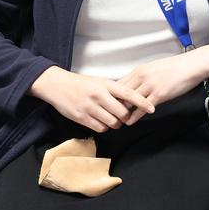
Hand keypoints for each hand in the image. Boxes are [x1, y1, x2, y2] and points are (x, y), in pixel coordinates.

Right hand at [29, 66, 153, 132]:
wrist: (57, 85)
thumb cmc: (82, 83)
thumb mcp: (100, 81)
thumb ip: (115, 90)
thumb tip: (133, 100)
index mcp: (106, 84)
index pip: (129, 94)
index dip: (142, 102)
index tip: (152, 108)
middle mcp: (99, 95)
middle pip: (122, 113)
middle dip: (126, 117)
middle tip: (124, 116)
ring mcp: (89, 107)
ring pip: (112, 122)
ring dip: (116, 124)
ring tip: (112, 119)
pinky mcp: (81, 117)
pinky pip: (100, 128)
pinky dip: (104, 127)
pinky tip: (101, 121)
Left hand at [117, 44, 208, 120]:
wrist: (193, 65)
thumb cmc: (177, 67)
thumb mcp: (155, 67)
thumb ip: (144, 76)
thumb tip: (137, 84)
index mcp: (140, 70)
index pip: (120, 83)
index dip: (113, 95)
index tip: (108, 103)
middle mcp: (142, 76)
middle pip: (121, 93)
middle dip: (114, 104)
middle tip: (108, 114)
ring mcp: (150, 85)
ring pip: (130, 101)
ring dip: (123, 112)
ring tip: (116, 121)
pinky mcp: (160, 94)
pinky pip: (143, 107)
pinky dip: (135, 116)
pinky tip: (130, 121)